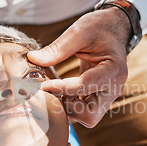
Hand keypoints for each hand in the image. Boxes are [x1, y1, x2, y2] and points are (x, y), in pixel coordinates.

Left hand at [27, 8, 130, 127]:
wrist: (113, 29)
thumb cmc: (99, 28)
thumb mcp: (78, 32)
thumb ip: (57, 48)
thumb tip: (33, 59)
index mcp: (113, 70)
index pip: (84, 87)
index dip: (60, 88)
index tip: (41, 84)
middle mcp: (113, 88)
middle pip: (90, 115)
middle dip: (67, 106)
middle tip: (52, 89)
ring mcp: (107, 96)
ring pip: (86, 117)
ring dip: (67, 107)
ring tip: (54, 87)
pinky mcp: (99, 97)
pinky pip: (83, 111)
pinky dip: (69, 104)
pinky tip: (58, 89)